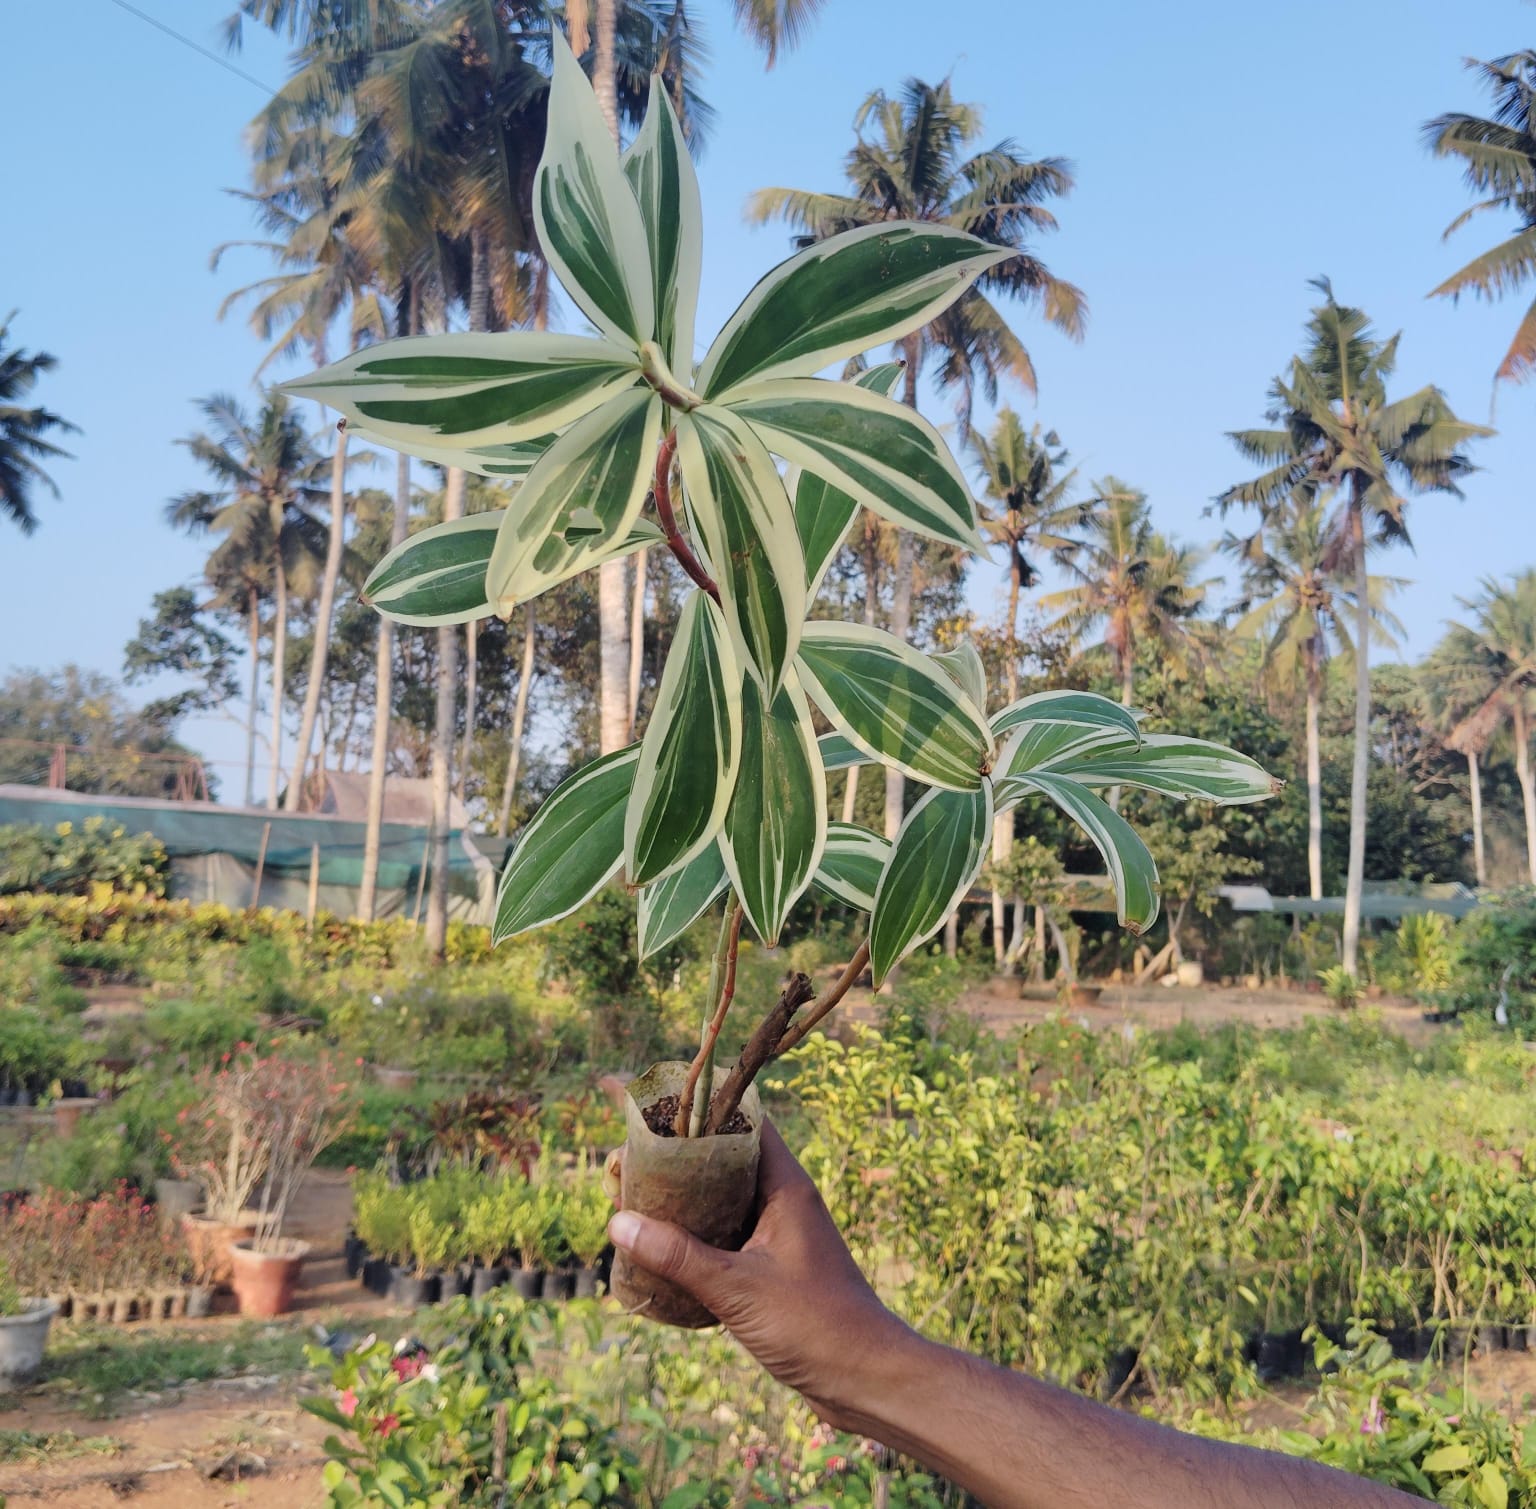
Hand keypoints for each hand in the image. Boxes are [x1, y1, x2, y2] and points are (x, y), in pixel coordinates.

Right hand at [606, 1120, 910, 1426]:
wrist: (866, 1378)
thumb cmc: (815, 1325)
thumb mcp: (738, 1288)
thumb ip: (679, 1255)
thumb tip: (618, 1222)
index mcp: (785, 1184)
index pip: (741, 1121)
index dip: (696, 1108)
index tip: (649, 1108)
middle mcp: (782, 1199)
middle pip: (721, 1160)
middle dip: (673, 1160)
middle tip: (623, 1165)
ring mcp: (778, 1233)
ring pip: (719, 1200)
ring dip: (679, 1201)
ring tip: (628, 1202)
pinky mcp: (771, 1266)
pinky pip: (724, 1235)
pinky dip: (692, 1236)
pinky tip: (657, 1251)